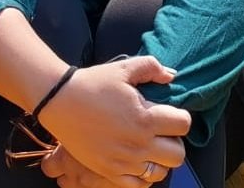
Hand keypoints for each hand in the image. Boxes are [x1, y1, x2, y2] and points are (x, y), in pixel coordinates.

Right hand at [36, 56, 190, 182]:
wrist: (59, 101)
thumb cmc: (92, 83)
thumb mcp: (123, 68)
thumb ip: (152, 68)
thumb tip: (171, 77)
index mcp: (146, 117)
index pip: (184, 125)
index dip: (180, 117)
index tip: (169, 113)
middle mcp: (138, 143)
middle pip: (178, 155)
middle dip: (174, 142)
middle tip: (162, 132)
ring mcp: (124, 161)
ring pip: (160, 173)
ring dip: (159, 160)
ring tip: (149, 147)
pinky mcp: (109, 171)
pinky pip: (138, 185)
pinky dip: (142, 176)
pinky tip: (136, 161)